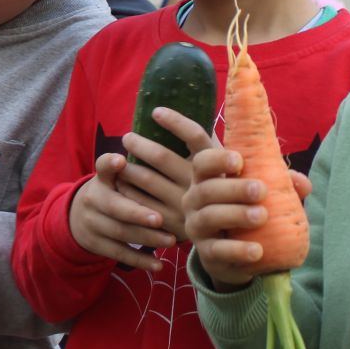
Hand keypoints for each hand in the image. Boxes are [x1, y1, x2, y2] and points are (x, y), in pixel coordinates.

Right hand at [68, 154, 173, 271]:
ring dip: (146, 237)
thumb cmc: (116, 192)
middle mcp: (93, 198)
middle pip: (114, 206)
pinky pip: (119, 253)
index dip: (109, 164)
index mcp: (102, 178)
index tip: (121, 160)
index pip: (102, 166)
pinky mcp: (96, 244)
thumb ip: (140, 168)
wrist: (81, 218)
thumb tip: (175, 157)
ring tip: (170, 241)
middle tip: (159, 218)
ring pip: (120, 232)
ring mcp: (92, 223)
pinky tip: (158, 265)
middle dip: (137, 213)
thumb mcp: (119, 177)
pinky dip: (140, 260)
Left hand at [117, 107, 213, 240]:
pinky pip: (141, 202)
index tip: (156, 111)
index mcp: (214, 166)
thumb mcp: (224, 168)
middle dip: (140, 144)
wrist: (230, 239)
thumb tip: (193, 108)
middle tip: (127, 137)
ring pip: (147, 179)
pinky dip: (128, 189)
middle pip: (162, 157)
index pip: (194, 136)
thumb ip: (208, 144)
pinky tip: (121, 182)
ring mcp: (184, 205)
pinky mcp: (170, 223)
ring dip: (128, 166)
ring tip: (119, 158)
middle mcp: (199, 184)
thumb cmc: (222, 192)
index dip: (175, 122)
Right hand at [185, 148, 311, 286]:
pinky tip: (257, 250)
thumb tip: (304, 184)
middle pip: (207, 190)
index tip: (240, 160)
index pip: (202, 163)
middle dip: (234, 189)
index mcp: (205, 179)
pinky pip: (217, 251)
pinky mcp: (206, 254)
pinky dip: (237, 250)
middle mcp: (194, 201)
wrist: (234, 254)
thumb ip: (280, 184)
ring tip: (261, 216)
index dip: (218, 159)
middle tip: (261, 190)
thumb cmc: (245, 210)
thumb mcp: (261, 194)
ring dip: (236, 215)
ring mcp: (197, 228)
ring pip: (209, 218)